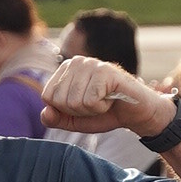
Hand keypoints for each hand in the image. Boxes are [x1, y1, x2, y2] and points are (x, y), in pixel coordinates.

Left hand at [41, 58, 172, 135]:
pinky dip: (102, 107)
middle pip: (60, 100)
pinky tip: (111, 99)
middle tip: (96, 104)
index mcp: (65, 70)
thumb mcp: (74, 120)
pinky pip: (91, 100)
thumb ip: (55, 118)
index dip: (65, 110)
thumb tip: (45, 112)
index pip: (48, 97)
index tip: (83, 105)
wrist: (135, 113)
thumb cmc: (105, 113)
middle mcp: (76, 62)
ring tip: (104, 101)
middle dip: (79, 111)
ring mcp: (92, 64)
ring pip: (75, 101)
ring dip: (92, 110)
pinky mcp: (106, 71)